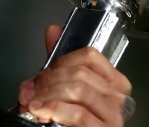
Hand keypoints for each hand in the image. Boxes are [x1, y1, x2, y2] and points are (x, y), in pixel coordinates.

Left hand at [18, 25, 133, 125]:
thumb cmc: (77, 121)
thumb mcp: (68, 90)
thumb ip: (62, 63)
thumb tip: (53, 30)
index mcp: (114, 81)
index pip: (90, 56)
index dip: (62, 61)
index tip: (42, 73)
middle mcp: (118, 96)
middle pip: (80, 73)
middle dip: (48, 81)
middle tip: (29, 91)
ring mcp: (113, 115)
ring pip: (78, 91)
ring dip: (48, 96)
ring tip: (32, 103)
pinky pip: (78, 114)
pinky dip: (55, 110)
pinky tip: (42, 112)